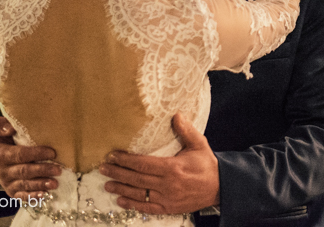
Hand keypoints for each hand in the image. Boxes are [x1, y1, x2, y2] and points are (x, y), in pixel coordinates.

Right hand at [0, 116, 59, 198]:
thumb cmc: (1, 139)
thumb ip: (0, 125)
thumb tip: (10, 128)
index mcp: (0, 154)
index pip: (20, 155)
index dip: (36, 154)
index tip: (52, 153)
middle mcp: (2, 171)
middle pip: (24, 171)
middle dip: (42, 171)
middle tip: (58, 170)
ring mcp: (7, 182)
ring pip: (25, 185)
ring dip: (40, 185)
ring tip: (55, 183)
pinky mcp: (12, 191)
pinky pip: (22, 195)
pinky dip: (33, 196)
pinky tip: (44, 195)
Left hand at [101, 113, 219, 214]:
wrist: (220, 187)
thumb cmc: (207, 165)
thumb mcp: (199, 144)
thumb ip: (186, 130)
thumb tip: (176, 114)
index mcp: (172, 168)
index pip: (143, 164)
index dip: (126, 160)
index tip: (112, 155)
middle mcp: (167, 185)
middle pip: (136, 179)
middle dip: (118, 173)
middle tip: (103, 168)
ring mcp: (167, 198)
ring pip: (138, 194)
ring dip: (121, 190)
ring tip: (107, 185)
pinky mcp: (168, 208)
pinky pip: (147, 208)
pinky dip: (132, 205)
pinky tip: (121, 201)